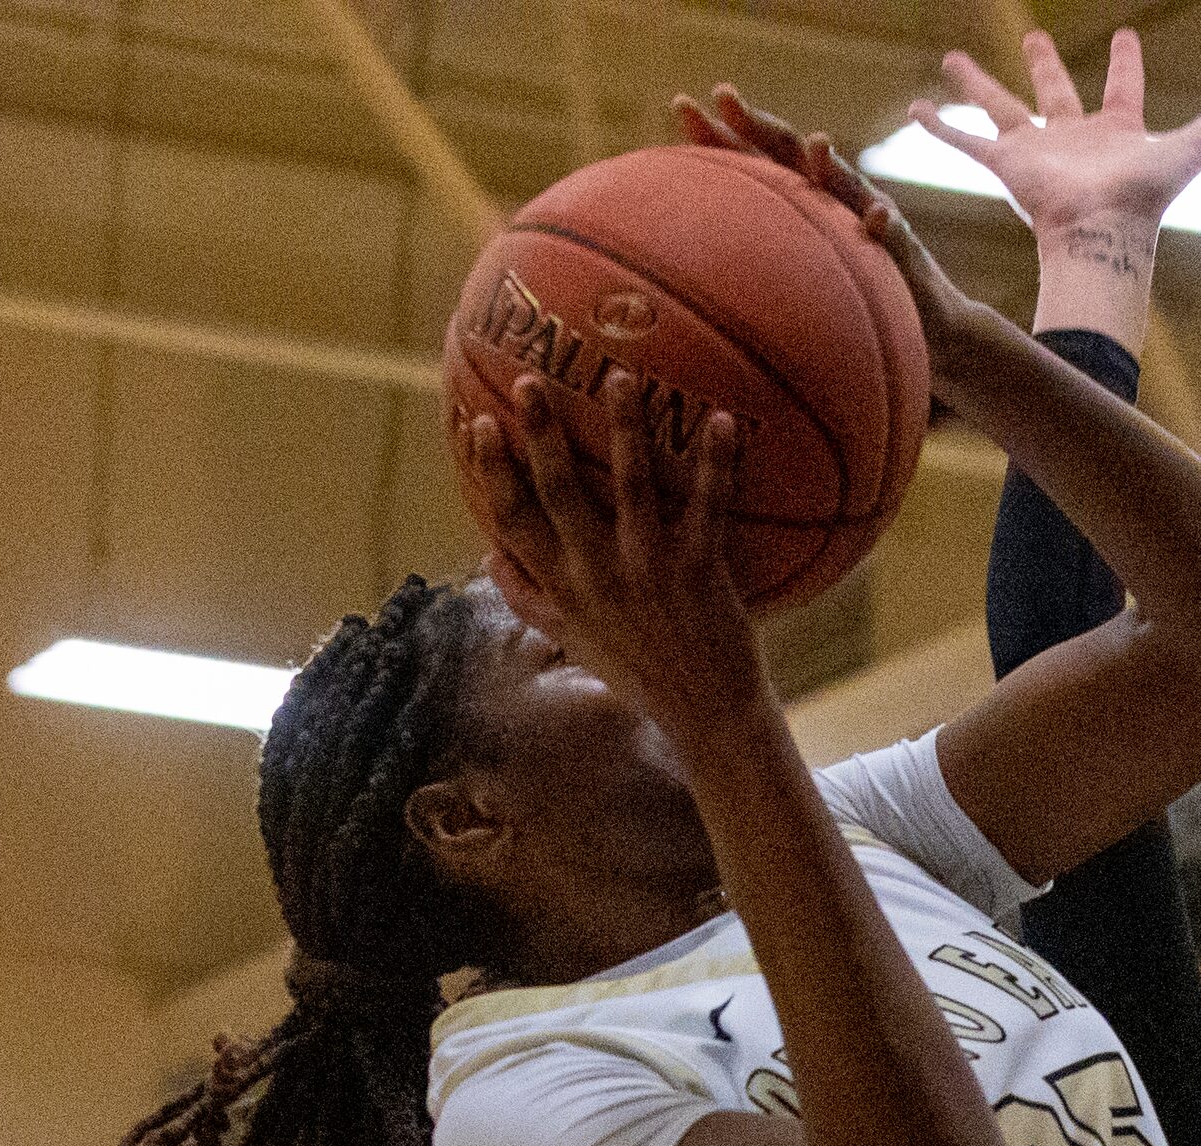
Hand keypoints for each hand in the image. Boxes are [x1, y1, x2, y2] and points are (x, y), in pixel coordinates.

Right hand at [460, 370, 764, 733]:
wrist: (705, 713)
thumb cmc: (638, 671)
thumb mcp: (571, 639)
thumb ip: (529, 598)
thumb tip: (490, 555)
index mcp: (563, 587)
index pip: (513, 521)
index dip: (493, 471)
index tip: (479, 422)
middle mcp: (598, 575)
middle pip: (560, 493)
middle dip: (542, 434)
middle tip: (530, 381)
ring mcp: (649, 571)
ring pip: (631, 487)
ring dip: (626, 429)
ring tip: (621, 376)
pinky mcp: (699, 573)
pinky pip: (707, 507)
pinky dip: (715, 464)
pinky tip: (721, 420)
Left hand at [673, 85, 989, 392]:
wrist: (917, 326)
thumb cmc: (840, 306)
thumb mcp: (785, 283)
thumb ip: (747, 265)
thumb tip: (678, 268)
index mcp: (795, 203)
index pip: (752, 160)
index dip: (718, 134)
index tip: (681, 108)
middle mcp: (828, 200)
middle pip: (788, 154)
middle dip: (757, 123)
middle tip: (722, 95)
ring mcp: (865, 220)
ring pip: (844, 186)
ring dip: (830, 166)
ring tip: (816, 143)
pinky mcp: (901, 252)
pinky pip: (894, 238)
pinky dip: (885, 226)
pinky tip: (880, 217)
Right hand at [917, 29, 1200, 243]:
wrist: (1102, 234)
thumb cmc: (1147, 196)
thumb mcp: (1195, 146)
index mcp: (1115, 129)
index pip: (1120, 88)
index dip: (1124, 63)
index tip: (1123, 36)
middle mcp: (1072, 137)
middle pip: (1054, 91)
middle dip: (1043, 64)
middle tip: (1035, 37)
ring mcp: (1036, 151)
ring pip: (999, 107)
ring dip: (975, 84)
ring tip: (953, 59)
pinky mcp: (1007, 167)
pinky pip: (966, 144)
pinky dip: (940, 129)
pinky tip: (915, 110)